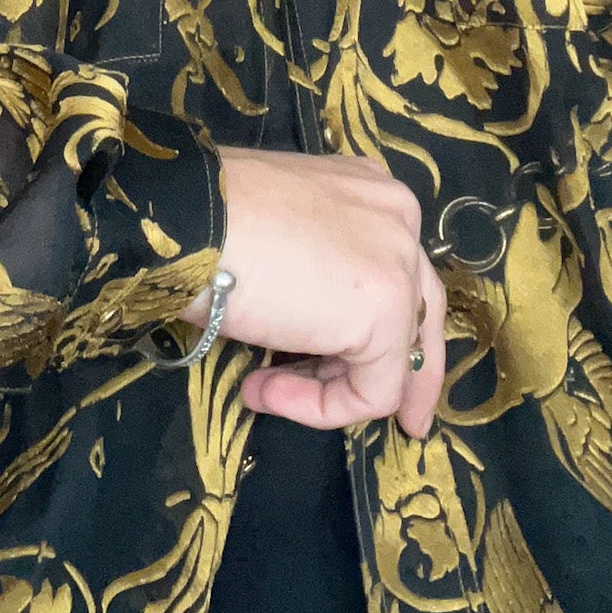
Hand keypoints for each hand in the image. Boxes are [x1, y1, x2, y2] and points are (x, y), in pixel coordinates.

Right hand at [181, 146, 445, 438]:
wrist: (191, 220)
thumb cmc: (213, 218)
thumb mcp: (281, 231)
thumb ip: (315, 264)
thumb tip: (308, 321)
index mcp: (372, 192)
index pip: (396, 269)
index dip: (381, 324)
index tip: (351, 360)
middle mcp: (399, 220)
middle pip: (420, 312)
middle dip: (409, 375)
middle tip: (404, 420)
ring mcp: (398, 267)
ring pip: (392, 359)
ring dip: (326, 388)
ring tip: (262, 389)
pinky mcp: (386, 316)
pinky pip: (370, 392)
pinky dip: (320, 407)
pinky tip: (264, 389)